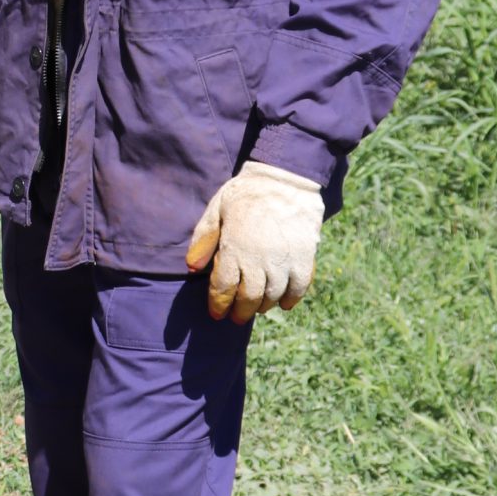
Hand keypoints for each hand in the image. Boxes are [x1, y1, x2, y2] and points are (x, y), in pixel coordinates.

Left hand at [186, 161, 324, 322]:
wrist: (286, 178)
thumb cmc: (246, 192)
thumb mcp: (217, 209)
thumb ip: (204, 238)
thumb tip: (192, 268)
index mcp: (235, 247)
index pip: (223, 287)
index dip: (219, 304)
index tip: (217, 314)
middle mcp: (260, 259)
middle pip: (249, 298)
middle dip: (240, 311)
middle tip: (236, 317)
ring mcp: (284, 259)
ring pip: (272, 296)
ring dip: (262, 307)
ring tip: (257, 308)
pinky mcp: (304, 257)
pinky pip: (299, 287)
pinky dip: (291, 299)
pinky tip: (283, 304)